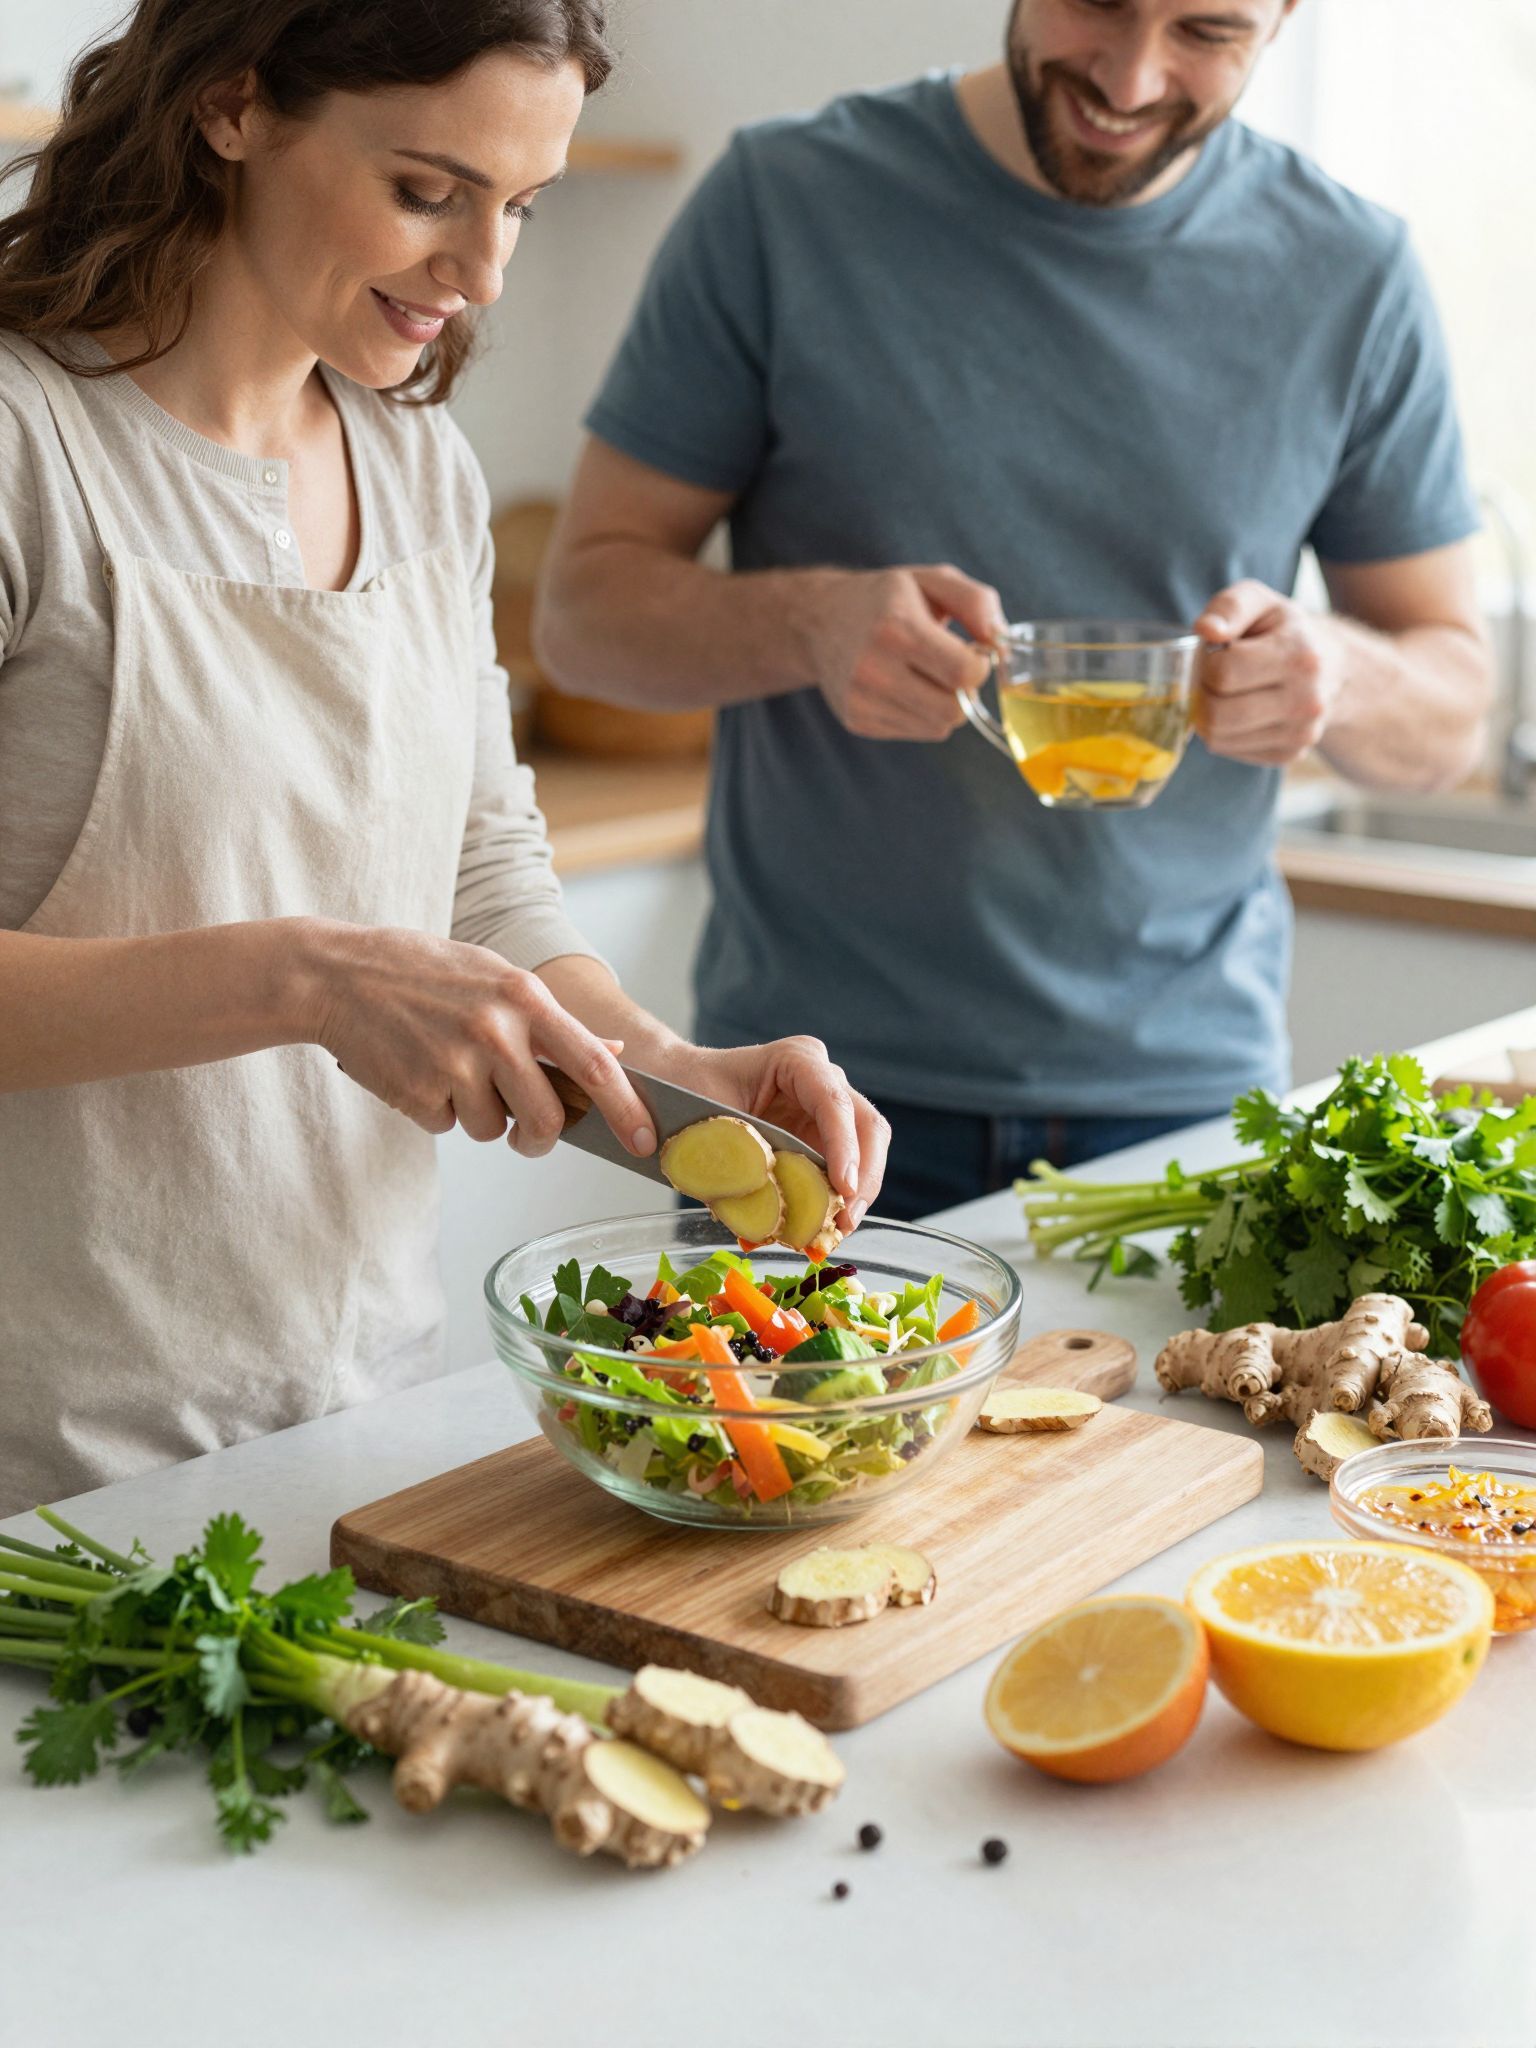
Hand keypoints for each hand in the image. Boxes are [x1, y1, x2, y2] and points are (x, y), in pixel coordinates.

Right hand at [299, 922, 656, 1157]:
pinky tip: (417, 1071)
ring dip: (478, 1115)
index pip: (594, 1064)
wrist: (336, 974)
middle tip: (525, 1135)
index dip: (626, 1109)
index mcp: (523, 997)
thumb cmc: (421, 972)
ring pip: (494, 1130)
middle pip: (547, 1118)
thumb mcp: (494, 976)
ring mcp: (454, 1064)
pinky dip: (438, 1110)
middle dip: (541, 1138)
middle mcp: (495, 1031)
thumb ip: (550, 1020)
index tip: (646, 1139)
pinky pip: (449, 1126)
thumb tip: (613, 1054)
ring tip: (448, 1069)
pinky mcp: (418, 1092)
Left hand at [657, 1037, 889, 1234]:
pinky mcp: (822, 1136)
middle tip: (845, 1222)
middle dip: (863, 1178)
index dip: (844, 1146)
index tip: (843, 1188)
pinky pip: (843, 1169)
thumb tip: (715, 1191)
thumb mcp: (699, 1116)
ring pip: (866, 1151)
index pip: (833, 1102)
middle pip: (866, 1125)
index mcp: (794, 1060)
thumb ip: (711, 1150)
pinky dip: (835, 1200)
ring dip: (854, 1195)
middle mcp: (821, 1079)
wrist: (679, 1085)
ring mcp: (826, 1108)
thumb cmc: (687, 1089)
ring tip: (834, 1233)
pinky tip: (819, 1228)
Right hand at [807, 564, 1006, 740]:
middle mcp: (873, 669)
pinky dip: (922, 713)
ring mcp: (861, 700)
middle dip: (964, 691)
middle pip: (953, 710)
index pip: (963, 673)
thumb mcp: (932, 580)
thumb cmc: (886, 598)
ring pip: (938, 727)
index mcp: (896, 627)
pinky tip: (904, 687)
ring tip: (924, 674)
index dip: (980, 666)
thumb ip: (976, 602)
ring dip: (944, 704)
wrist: (819, 620)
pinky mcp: (857, 721)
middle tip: (951, 667)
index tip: (971, 652)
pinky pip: (916, 732)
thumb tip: (1000, 646)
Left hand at [1193, 581, 1342, 766]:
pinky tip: (1239, 710)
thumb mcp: (1261, 603)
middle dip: (1202, 693)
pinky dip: (1223, 731)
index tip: (1217, 653)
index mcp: (1300, 657)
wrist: (1330, 668)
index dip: (1207, 662)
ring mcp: (1300, 734)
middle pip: (1217, 714)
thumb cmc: (1284, 631)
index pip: (1223, 673)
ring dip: (1207, 714)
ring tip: (1225, 692)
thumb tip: (1205, 629)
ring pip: (1218, 738)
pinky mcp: (1289, 754)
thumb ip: (1229, 607)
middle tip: (1212, 677)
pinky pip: (1229, 750)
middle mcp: (1306, 702)